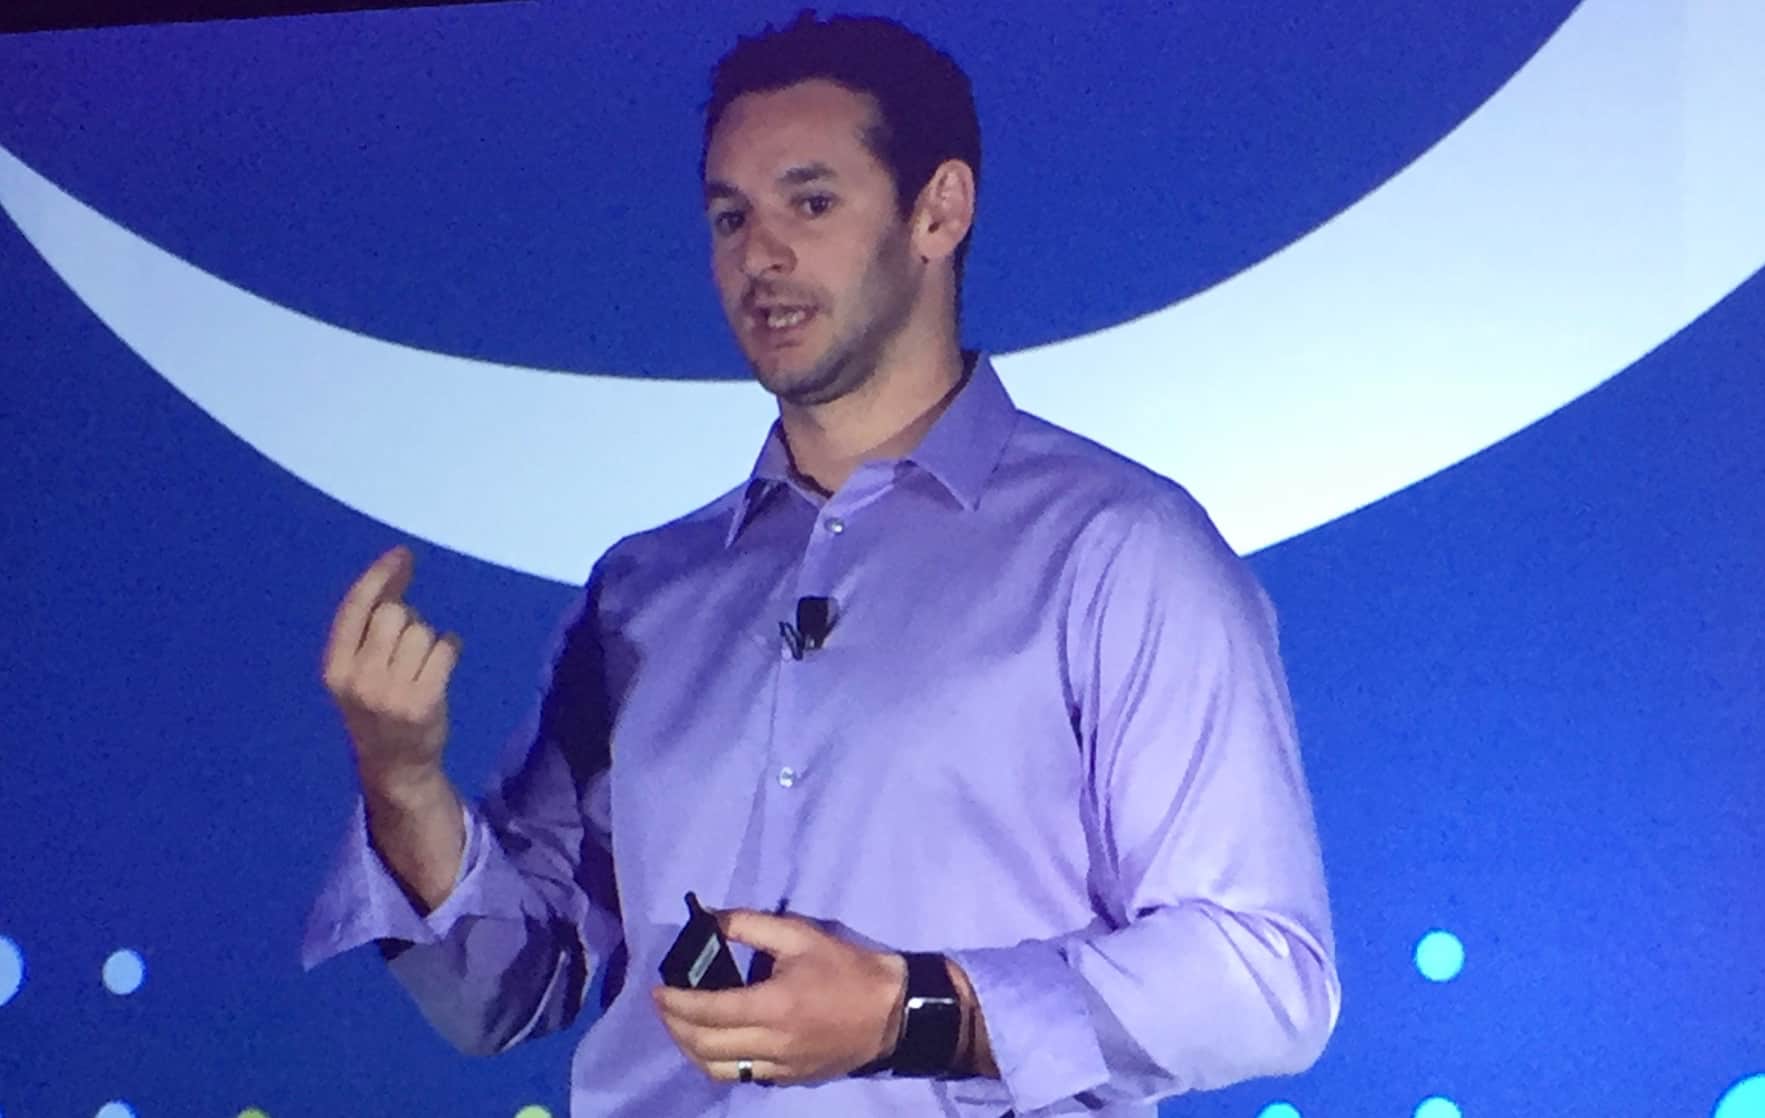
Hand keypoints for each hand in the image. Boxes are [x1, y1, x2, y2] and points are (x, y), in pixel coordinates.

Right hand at [320, 544, 461, 797]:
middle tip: (408, 648)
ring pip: (421, 630)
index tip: (402, 554)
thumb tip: (395, 573)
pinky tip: (442, 667)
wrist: (396, 766)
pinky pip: (445, 648)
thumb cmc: (377, 709)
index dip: (379, 576)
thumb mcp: (355, 674)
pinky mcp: (424, 700)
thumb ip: (366, 631)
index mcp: (334, 668)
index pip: (355, 608)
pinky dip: (450, 649)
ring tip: (421, 667)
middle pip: (393, 614)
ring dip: (429, 640)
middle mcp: (357, 678)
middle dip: (407, 619)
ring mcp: (391, 691)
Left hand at [652, 909, 906, 1086]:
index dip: (676, 1003)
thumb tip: (709, 920)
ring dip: (691, 1050)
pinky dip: (718, 1062)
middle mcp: (772, 1044)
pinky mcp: (789, 1079)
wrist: (892, 1013)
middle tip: (664, 1006)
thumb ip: (750, 925)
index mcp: (774, 1005)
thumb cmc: (847, 969)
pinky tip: (717, 1042)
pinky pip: (742, 1076)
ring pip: (717, 1070)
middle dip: (675, 1026)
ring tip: (683, 1026)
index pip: (709, 1011)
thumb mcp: (800, 935)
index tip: (658, 991)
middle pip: (704, 1046)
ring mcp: (780, 1068)